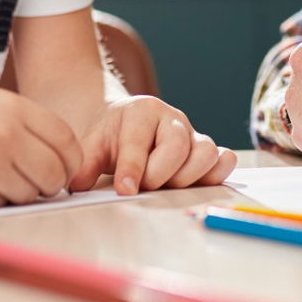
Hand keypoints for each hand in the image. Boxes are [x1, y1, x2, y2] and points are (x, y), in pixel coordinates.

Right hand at [0, 88, 83, 209]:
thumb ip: (22, 125)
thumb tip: (63, 157)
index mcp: (10, 107)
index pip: (65, 140)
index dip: (69, 160)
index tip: (63, 168)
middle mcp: (4, 134)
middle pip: (56, 171)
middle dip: (50, 183)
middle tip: (35, 183)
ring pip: (32, 193)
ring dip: (20, 194)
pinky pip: (3, 207)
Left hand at [68, 96, 236, 194]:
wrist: (129, 124)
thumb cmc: (112, 137)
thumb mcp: (93, 145)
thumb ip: (85, 164)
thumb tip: (77, 185)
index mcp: (141, 110)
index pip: (139, 140)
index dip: (132, 167)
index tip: (125, 190)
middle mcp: (171, 118)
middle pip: (177, 145)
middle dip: (160, 174)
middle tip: (145, 187)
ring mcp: (192, 132)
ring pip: (205, 152)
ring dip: (188, 177)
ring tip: (168, 187)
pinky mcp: (207, 149)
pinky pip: (225, 158)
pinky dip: (217, 173)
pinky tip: (198, 184)